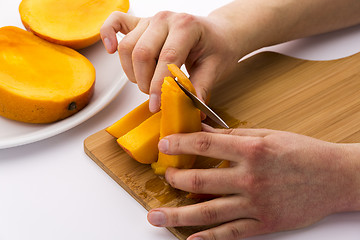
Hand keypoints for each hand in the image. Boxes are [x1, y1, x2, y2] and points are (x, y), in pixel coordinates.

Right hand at [100, 11, 241, 111]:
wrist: (218, 33)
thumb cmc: (217, 48)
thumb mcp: (215, 68)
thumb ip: (200, 87)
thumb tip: (191, 109)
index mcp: (186, 26)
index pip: (167, 58)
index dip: (158, 85)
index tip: (156, 105)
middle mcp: (165, 19)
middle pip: (142, 53)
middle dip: (144, 81)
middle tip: (154, 96)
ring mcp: (151, 20)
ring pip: (127, 47)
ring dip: (131, 71)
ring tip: (146, 82)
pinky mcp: (141, 23)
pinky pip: (116, 22)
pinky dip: (107, 34)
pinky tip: (110, 49)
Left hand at [147, 124, 359, 239]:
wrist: (335, 177)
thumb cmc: (302, 152)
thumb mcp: (267, 135)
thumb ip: (233, 134)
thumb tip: (203, 129)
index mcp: (252, 150)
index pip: (205, 144)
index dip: (180, 144)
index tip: (165, 146)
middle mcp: (251, 177)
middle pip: (201, 179)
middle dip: (176, 178)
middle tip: (166, 176)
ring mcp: (256, 203)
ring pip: (209, 211)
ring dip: (178, 214)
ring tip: (156, 216)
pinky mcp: (265, 223)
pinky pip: (231, 234)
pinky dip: (209, 239)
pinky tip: (191, 239)